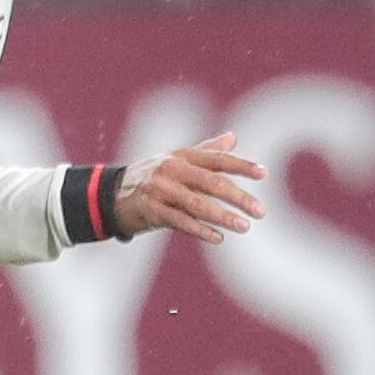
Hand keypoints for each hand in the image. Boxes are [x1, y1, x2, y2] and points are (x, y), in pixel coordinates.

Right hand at [113, 134, 266, 245]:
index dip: (241, 165)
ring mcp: (160, 190)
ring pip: (198, 204)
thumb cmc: (152, 177)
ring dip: (223, 217)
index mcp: (181, 155)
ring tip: (245, 226)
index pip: (217, 159)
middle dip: (239, 197)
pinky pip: (181, 222)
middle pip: (212, 182)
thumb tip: (233, 137)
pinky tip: (219, 237)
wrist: (111, 196)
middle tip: (260, 211)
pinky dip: (201, 230)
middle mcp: (171, 169)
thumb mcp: (176, 160)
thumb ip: (206, 151)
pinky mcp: (151, 211)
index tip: (263, 173)